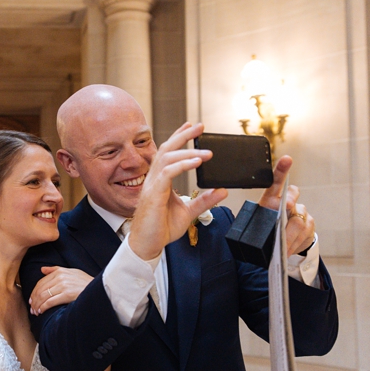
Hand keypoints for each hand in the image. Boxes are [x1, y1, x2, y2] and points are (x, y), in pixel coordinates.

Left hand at [28, 266, 93, 314]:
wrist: (99, 288)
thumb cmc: (85, 282)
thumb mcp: (71, 272)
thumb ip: (55, 269)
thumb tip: (42, 269)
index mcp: (60, 271)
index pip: (41, 282)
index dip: (34, 292)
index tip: (31, 300)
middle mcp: (60, 277)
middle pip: (40, 290)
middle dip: (34, 300)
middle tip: (32, 308)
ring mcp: (63, 285)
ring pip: (44, 296)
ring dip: (37, 305)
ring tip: (35, 312)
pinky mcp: (67, 294)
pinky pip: (50, 302)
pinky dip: (43, 307)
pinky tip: (41, 311)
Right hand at [129, 122, 227, 259]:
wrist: (148, 244)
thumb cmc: (161, 229)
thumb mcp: (188, 212)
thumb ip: (204, 201)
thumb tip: (221, 191)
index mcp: (160, 181)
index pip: (169, 153)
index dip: (179, 137)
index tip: (192, 127)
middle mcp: (154, 179)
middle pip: (167, 149)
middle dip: (183, 135)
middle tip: (200, 126)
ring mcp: (152, 185)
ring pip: (167, 158)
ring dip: (188, 151)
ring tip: (207, 152)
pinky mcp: (154, 194)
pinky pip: (167, 173)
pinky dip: (183, 165)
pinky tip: (197, 162)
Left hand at [257, 155, 315, 255]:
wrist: (283, 243)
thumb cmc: (267, 229)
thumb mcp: (258, 224)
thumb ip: (257, 223)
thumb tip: (249, 232)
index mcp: (271, 199)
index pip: (276, 182)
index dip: (281, 170)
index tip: (286, 159)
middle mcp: (288, 202)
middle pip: (292, 197)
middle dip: (289, 202)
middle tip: (286, 206)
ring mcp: (301, 212)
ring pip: (298, 221)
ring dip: (289, 236)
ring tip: (282, 250)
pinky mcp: (310, 224)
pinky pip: (305, 234)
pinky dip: (295, 244)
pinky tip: (288, 251)